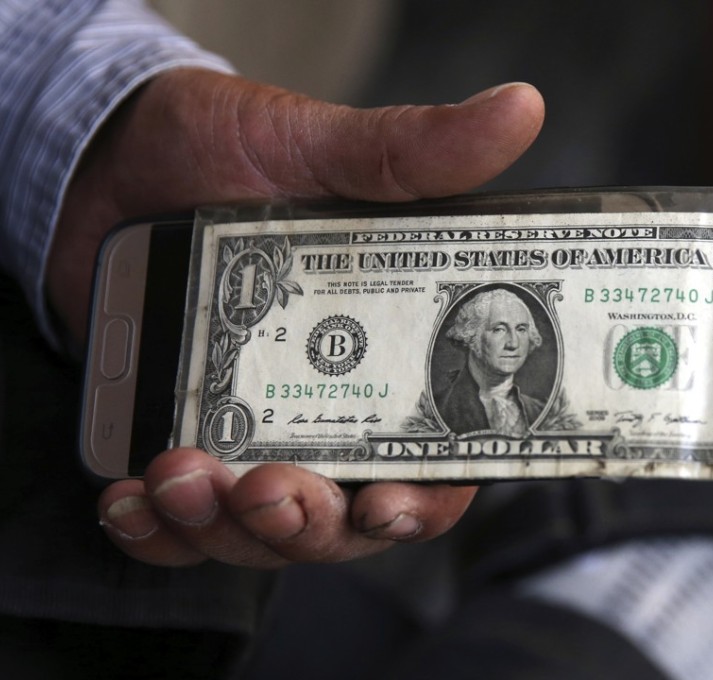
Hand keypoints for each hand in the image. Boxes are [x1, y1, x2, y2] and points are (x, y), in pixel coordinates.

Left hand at [53, 69, 543, 566]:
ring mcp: (252, 436)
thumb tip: (520, 108)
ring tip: (183, 477)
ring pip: (260, 534)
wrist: (120, 152)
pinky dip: (158, 530)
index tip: (389, 503)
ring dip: (227, 530)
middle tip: (270, 489)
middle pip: (344, 518)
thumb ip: (418, 153)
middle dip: (310, 524)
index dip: (423, 500)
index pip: (434, 461)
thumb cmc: (240, 152)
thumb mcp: (326, 149)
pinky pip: (176, 524)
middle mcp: (330, 414)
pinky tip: (136, 500)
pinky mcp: (180, 443)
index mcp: (390, 361)